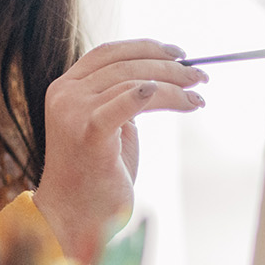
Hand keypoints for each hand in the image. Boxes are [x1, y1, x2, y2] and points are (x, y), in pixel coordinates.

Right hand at [35, 39, 205, 262]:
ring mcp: (73, 112)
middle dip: (168, 66)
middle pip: (124, 64)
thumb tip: (160, 79)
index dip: (145, 47)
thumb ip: (120, 99)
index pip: (108, 53)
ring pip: (134, 82)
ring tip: (197, 96)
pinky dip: (154, 95)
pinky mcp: (88, 132)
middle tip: (199, 75)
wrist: (73, 216)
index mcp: (65, 88)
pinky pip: (126, 103)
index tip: (178, 53)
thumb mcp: (106, 126)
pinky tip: (180, 99)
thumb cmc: (95, 175)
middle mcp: (65, 94)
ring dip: (173, 86)